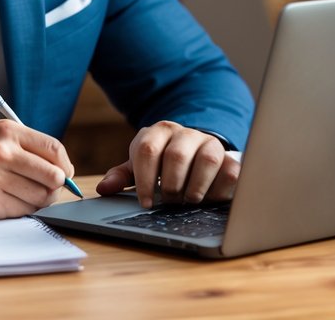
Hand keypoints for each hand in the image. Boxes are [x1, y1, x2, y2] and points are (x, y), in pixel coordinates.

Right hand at [0, 120, 74, 218]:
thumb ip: (30, 148)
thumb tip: (65, 173)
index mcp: (9, 132)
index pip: (55, 150)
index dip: (65, 166)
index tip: (64, 174)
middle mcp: (2, 153)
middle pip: (54, 176)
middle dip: (56, 186)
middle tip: (48, 188)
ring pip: (41, 197)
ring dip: (38, 200)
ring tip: (22, 192)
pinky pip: (23, 211)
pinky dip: (21, 209)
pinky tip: (7, 199)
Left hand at [95, 121, 240, 206]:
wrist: (197, 154)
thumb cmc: (163, 164)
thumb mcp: (141, 167)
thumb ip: (122, 176)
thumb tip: (104, 189)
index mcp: (159, 132)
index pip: (147, 150)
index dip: (145, 180)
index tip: (146, 202)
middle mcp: (186, 134)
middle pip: (177, 156)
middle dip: (171, 185)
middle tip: (169, 201)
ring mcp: (210, 144)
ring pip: (207, 161)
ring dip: (195, 188)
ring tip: (188, 200)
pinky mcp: (230, 158)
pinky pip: (230, 172)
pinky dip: (218, 190)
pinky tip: (208, 198)